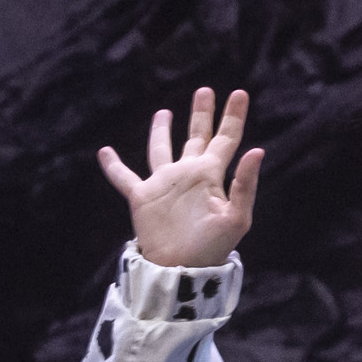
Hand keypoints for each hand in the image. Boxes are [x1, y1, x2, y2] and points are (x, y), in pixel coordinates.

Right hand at [96, 87, 261, 267]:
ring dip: (162, 131)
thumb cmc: (213, 247)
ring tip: (164, 112)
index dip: (233, 117)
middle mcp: (188, 174)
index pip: (226, 139)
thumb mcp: (236, 216)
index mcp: (211, 175)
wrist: (182, 270)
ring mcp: (165, 184)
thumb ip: (245, 184)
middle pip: (196, 136)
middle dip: (201, 114)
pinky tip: (104, 151)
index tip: (239, 93)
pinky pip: (124, 178)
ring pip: (161, 150)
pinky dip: (113, 166)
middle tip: (205, 91)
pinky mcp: (142, 198)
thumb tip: (257, 150)